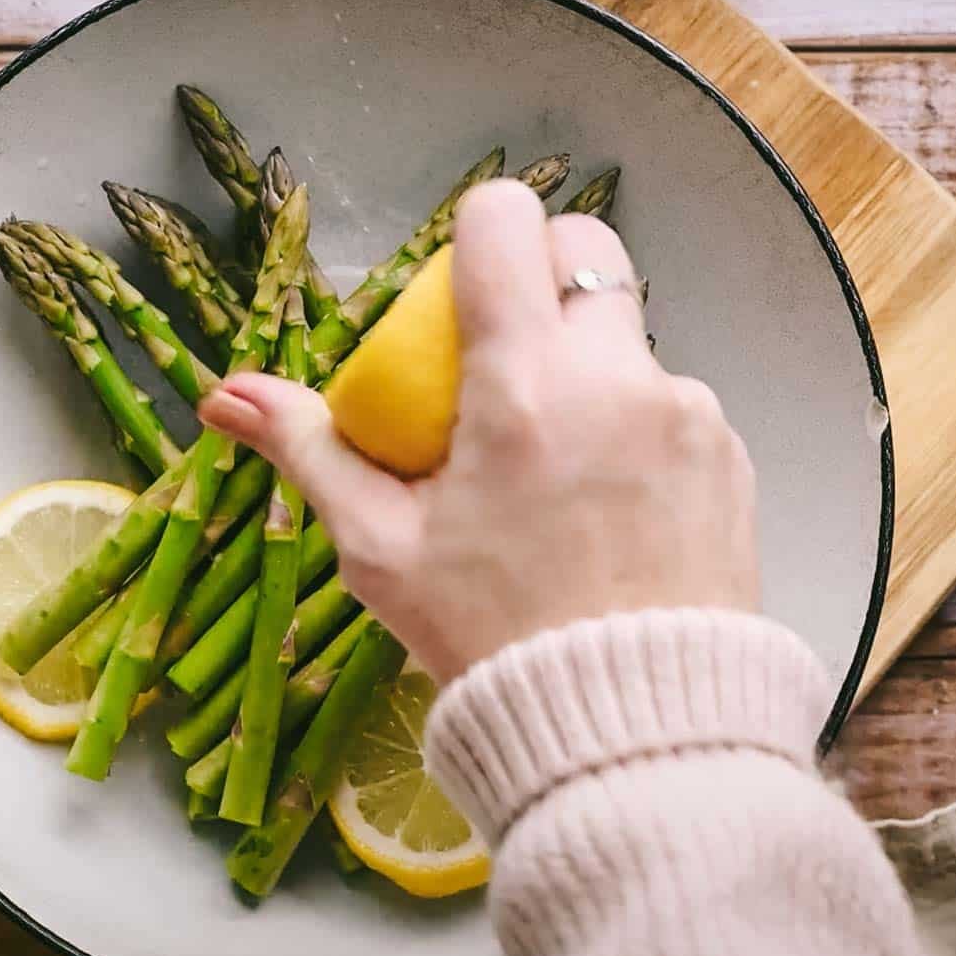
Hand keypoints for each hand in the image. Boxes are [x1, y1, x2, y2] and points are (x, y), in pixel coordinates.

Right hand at [199, 179, 758, 681]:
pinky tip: (611, 511)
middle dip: (542, 278)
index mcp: (524, 385)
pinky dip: (638, 432)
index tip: (458, 291)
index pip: (505, 224)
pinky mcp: (731, 456)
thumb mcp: (379, 549)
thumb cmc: (488, 638)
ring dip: (591, 372)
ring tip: (557, 472)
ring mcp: (689, 414)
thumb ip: (309, 449)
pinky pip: (675, 407)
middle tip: (506, 361)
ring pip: (631, 339)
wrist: (628, 730)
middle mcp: (619, 377)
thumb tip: (224, 395)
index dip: (475, 235)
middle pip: (585, 249)